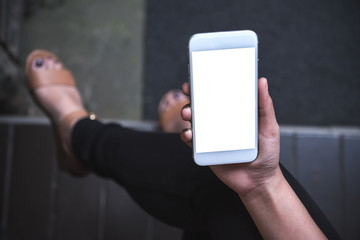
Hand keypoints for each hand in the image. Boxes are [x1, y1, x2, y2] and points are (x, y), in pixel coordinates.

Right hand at [180, 78, 280, 196]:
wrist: (259, 182)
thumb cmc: (267, 154)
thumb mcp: (269, 128)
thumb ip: (265, 107)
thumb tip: (262, 81)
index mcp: (235, 114)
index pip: (220, 95)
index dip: (209, 84)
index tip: (201, 74)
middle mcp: (221, 123)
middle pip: (203, 105)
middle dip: (192, 96)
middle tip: (189, 90)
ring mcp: (212, 137)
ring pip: (194, 121)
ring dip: (187, 113)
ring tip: (189, 113)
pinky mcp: (205, 151)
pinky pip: (191, 141)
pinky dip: (186, 135)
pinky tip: (189, 134)